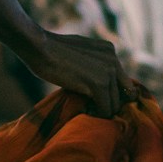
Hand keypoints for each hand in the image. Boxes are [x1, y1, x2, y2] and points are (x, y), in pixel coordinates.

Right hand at [26, 31, 144, 119]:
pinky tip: (84, 109)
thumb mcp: (80, 52)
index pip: (123, 79)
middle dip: (108, 101)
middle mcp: (114, 59)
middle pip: (123, 93)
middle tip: (91, 105)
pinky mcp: (99, 84)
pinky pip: (106, 109)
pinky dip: (96, 114)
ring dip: (101, 109)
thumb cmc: (50, 50)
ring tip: (86, 107)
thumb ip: (93, 62)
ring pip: (115, 104)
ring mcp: (109, 71)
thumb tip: (96, 79)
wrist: (39, 47)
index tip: (97, 98)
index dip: (111, 92)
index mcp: (110, 50)